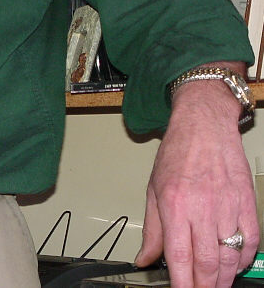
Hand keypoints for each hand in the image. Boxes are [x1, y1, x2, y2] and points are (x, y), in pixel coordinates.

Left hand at [135, 62, 258, 286]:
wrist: (204, 126)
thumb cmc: (177, 154)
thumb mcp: (153, 189)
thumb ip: (152, 229)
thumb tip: (145, 258)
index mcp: (174, 205)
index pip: (179, 256)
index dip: (182, 283)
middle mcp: (202, 208)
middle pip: (208, 263)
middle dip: (204, 287)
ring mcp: (228, 207)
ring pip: (230, 257)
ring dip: (224, 278)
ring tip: (215, 286)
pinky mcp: (246, 203)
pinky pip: (251, 241)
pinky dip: (244, 258)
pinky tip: (234, 264)